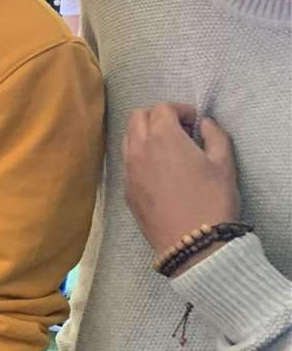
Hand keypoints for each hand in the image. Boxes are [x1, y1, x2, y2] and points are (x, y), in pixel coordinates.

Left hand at [123, 103, 240, 267]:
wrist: (191, 242)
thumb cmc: (212, 201)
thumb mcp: (224, 164)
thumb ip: (215, 135)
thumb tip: (205, 123)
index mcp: (163, 138)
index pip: (161, 108)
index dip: (180, 109)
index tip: (194, 121)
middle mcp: (138, 150)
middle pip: (137, 117)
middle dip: (157, 116)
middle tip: (180, 130)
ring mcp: (128, 170)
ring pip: (127, 138)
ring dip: (145, 134)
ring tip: (168, 149)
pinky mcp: (126, 190)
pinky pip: (127, 162)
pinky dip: (139, 156)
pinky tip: (159, 170)